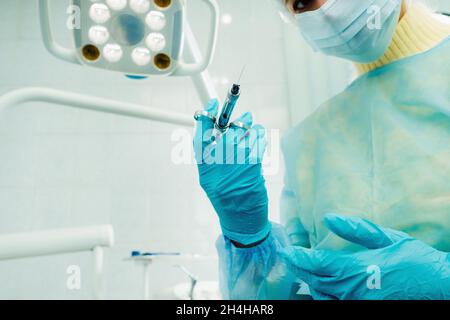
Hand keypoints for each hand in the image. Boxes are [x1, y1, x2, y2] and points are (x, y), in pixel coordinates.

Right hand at [193, 99, 270, 245]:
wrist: (242, 220)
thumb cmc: (226, 198)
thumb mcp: (210, 179)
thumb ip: (211, 156)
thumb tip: (217, 130)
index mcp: (205, 168)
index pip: (200, 136)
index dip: (204, 118)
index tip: (211, 105)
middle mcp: (219, 165)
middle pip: (226, 131)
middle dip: (237, 120)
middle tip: (244, 116)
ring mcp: (237, 164)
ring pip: (244, 133)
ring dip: (250, 126)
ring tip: (252, 125)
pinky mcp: (255, 166)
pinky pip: (258, 142)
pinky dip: (260, 135)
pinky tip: (259, 136)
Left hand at [281, 214, 449, 299]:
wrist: (440, 286)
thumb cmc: (416, 259)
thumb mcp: (388, 238)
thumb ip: (356, 229)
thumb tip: (328, 218)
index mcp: (360, 268)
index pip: (319, 263)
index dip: (299, 258)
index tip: (286, 251)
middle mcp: (355, 290)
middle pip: (317, 281)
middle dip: (300, 269)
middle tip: (289, 258)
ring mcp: (360, 304)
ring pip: (324, 297)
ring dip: (310, 284)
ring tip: (303, 271)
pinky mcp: (366, 310)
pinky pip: (337, 305)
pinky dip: (326, 296)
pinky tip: (322, 287)